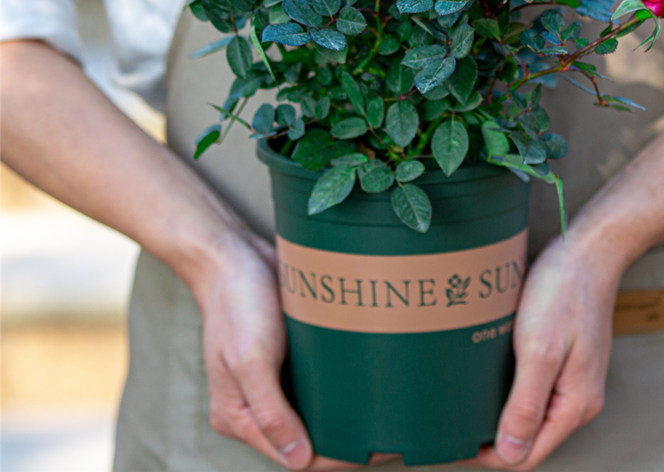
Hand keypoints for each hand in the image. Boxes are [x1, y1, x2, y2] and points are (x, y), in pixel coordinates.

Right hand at [197, 233, 362, 469]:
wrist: (233, 253)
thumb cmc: (237, 303)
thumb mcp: (250, 359)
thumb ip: (270, 412)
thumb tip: (299, 459)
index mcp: (238, 416)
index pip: (293, 456)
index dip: (335, 458)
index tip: (374, 450)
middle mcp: (254, 404)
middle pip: (306, 439)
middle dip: (346, 440)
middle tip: (390, 435)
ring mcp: (271, 381)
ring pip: (314, 412)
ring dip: (345, 415)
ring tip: (385, 414)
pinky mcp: (286, 356)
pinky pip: (315, 382)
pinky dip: (339, 387)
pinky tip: (367, 382)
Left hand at [467, 236, 621, 469]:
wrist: (587, 249)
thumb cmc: (564, 292)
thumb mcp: (540, 350)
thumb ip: (526, 404)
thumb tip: (511, 455)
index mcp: (575, 404)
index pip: (528, 454)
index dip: (489, 456)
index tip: (454, 442)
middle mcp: (578, 397)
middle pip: (530, 436)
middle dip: (493, 436)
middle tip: (452, 421)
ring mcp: (573, 376)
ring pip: (531, 410)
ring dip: (500, 411)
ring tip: (465, 400)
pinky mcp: (565, 356)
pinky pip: (534, 385)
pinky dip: (510, 386)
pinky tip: (487, 374)